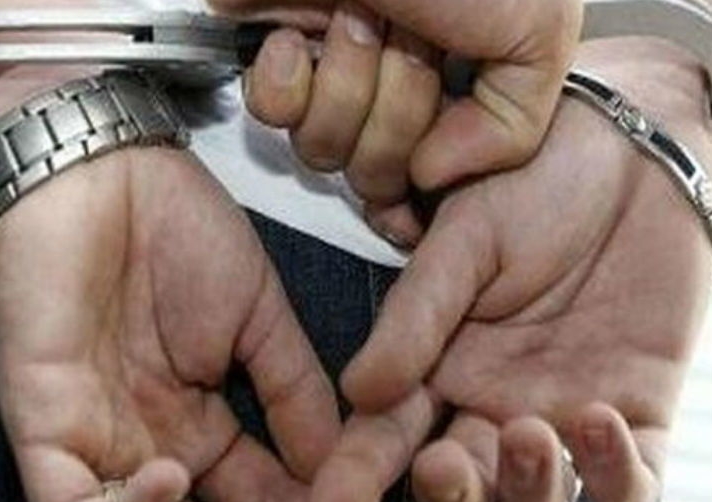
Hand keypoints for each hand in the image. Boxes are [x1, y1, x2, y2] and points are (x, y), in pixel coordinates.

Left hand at [0, 140, 344, 501]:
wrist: (108, 173)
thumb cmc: (184, 233)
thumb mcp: (260, 317)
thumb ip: (295, 391)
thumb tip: (340, 465)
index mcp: (206, 426)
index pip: (265, 500)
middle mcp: (156, 448)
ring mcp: (100, 444)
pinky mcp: (45, 428)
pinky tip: (174, 479)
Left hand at [214, 0, 582, 245]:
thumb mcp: (537, 31)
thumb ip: (514, 124)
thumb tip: (436, 176)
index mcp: (447, 89)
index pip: (424, 176)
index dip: (424, 166)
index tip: (437, 122)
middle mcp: (387, 88)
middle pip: (374, 173)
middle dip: (393, 111)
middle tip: (408, 41)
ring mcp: (330, 73)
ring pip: (324, 150)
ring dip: (347, 84)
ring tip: (362, 18)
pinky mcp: (275, 57)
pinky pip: (272, 115)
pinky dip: (285, 82)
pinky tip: (302, 38)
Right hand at [310, 39, 711, 501]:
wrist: (625, 159)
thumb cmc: (532, 188)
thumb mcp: (462, 242)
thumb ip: (415, 317)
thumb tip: (357, 390)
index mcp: (440, 367)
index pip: (388, 434)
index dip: (357, 475)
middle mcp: (495, 404)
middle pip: (463, 484)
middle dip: (448, 492)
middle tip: (441, 467)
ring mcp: (563, 415)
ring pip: (538, 501)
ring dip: (528, 489)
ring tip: (527, 433)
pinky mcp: (639, 414)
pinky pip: (630, 481)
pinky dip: (614, 475)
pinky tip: (597, 421)